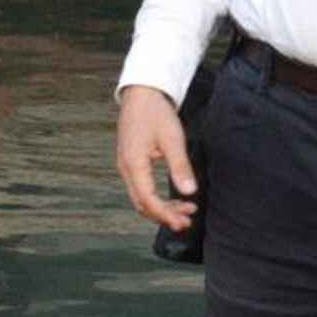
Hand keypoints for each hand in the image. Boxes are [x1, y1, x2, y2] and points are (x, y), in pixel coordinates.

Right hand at [115, 85, 197, 231]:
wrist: (141, 94)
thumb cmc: (156, 112)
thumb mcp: (172, 138)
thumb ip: (180, 166)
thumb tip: (189, 191)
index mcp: (133, 163)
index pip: (147, 199)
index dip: (165, 213)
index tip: (184, 220)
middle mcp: (126, 168)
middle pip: (142, 203)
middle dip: (164, 215)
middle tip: (187, 222)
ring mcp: (127, 166)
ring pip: (141, 197)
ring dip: (162, 207)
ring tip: (186, 210)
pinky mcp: (131, 163)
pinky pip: (142, 187)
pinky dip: (157, 196)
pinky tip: (175, 196)